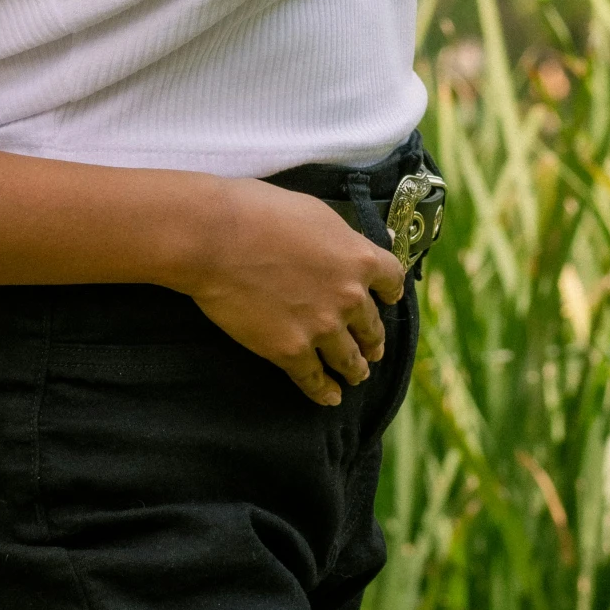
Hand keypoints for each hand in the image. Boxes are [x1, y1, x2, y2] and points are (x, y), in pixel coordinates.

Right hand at [180, 176, 405, 405]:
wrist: (217, 239)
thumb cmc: (258, 212)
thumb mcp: (313, 213)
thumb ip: (337, 239)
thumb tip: (342, 249)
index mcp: (358, 258)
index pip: (393, 279)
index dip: (390, 290)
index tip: (388, 298)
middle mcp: (349, 297)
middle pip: (372, 326)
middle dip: (373, 339)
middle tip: (372, 348)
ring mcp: (322, 328)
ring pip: (349, 359)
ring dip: (355, 369)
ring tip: (356, 375)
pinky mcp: (291, 351)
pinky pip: (315, 379)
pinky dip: (324, 391)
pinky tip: (330, 397)